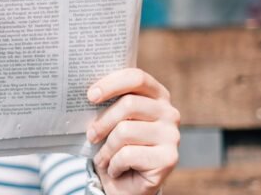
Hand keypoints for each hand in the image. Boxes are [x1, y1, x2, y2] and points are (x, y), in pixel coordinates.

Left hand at [86, 68, 179, 194]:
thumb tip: (88, 94)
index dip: (111, 84)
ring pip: (125, 131)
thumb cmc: (116, 147)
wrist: (126, 184)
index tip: (90, 96)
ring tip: (103, 157)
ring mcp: (172, 135)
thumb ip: (107, 104)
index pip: (136, 78)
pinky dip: (114, 164)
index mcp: (157, 95)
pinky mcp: (169, 158)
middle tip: (91, 135)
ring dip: (106, 149)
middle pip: (129, 104)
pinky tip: (116, 169)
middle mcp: (169, 112)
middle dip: (102, 122)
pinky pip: (128, 154)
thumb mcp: (111, 121)